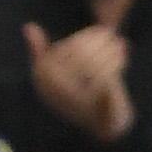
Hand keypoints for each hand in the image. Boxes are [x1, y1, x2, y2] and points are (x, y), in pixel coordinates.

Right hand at [22, 22, 132, 141]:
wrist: (101, 124)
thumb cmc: (78, 96)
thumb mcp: (54, 72)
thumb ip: (40, 51)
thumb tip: (28, 27)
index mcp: (41, 78)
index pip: (68, 47)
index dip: (88, 36)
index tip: (103, 30)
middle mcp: (52, 89)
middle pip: (82, 53)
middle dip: (102, 42)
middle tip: (116, 37)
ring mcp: (72, 97)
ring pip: (95, 63)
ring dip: (111, 51)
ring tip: (121, 45)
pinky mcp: (93, 103)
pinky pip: (105, 75)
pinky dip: (117, 62)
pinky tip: (123, 57)